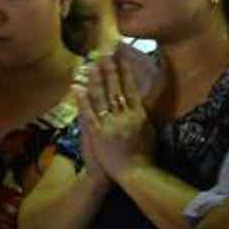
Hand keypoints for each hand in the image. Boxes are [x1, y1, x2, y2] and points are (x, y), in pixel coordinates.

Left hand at [75, 52, 153, 179]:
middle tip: (104, 54)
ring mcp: (109, 124)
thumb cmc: (145, 154)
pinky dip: (82, 100)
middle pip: (115, 88)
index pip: (130, 88)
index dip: (125, 71)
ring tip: (91, 65)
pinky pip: (88, 113)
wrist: (134, 173)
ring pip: (101, 97)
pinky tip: (78, 88)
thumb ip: (144, 114)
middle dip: (109, 70)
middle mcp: (124, 116)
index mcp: (138, 114)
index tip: (121, 57)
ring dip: (96, 80)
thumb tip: (143, 97)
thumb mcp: (150, 131)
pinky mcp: (97, 133)